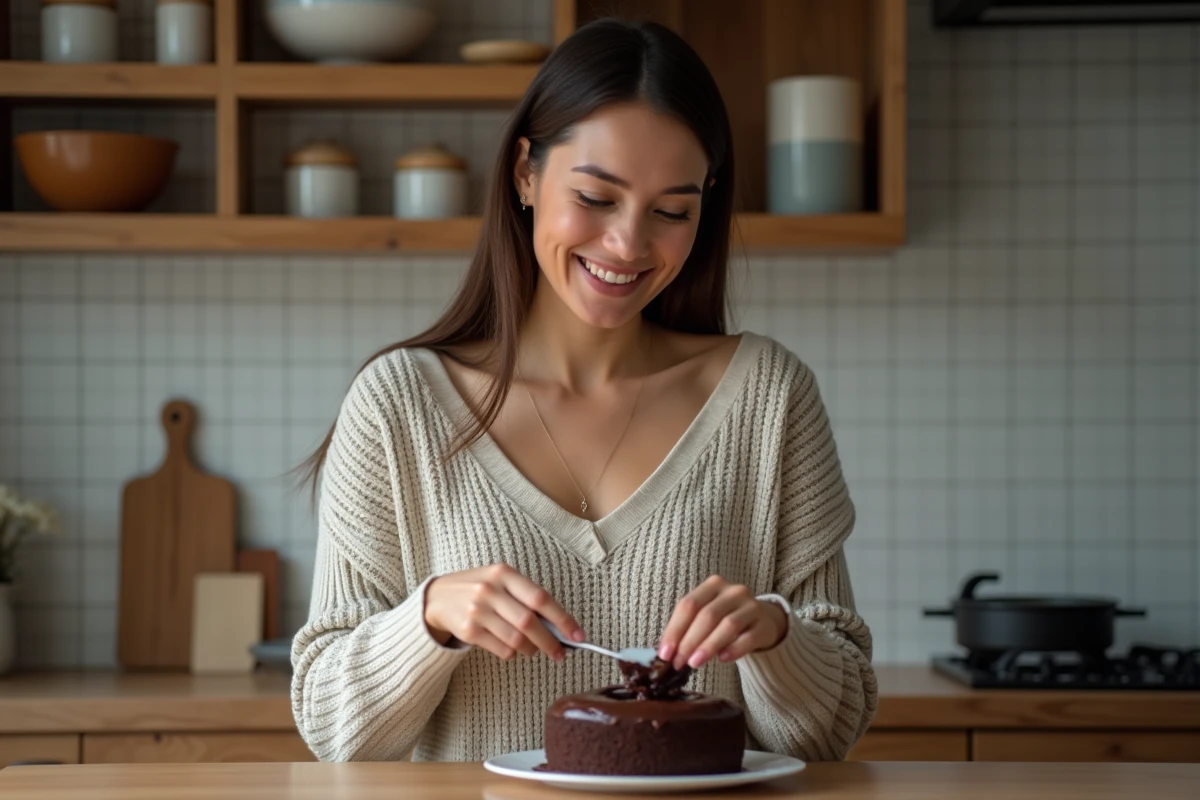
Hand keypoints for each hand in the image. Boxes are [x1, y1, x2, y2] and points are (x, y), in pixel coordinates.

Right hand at [424, 564, 583, 661]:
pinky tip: (512, 648)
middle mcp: (489, 590)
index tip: (579, 636)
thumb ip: (526, 598)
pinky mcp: (468, 631)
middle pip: (529, 622)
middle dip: (550, 641)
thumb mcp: (500, 581)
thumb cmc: (479, 589)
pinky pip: (502, 649)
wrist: (437, 597)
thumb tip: (560, 626)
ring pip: (516, 640)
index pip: (540, 598)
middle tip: (561, 653)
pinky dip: (513, 653)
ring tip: (533, 649)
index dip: (563, 619)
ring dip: (531, 649)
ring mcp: (477, 611)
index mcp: (503, 573)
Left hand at [657, 575, 787, 670]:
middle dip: (689, 641)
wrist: (763, 621)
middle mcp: (733, 591)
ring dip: (708, 646)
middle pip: (707, 615)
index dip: (675, 629)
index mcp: (713, 585)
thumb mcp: (707, 616)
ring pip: (727, 625)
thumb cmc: (726, 619)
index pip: (689, 605)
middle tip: (678, 662)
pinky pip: (748, 638)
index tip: (665, 653)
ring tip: (694, 663)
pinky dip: (734, 649)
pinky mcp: (764, 625)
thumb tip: (666, 652)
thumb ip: (688, 628)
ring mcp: (752, 606)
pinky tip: (722, 659)